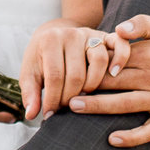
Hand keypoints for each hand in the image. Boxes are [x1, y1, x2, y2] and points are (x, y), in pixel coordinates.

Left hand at [18, 20, 132, 121]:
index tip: (50, 115)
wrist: (53, 36)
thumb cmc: (41, 59)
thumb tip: (31, 114)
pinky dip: (120, 58)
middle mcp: (71, 34)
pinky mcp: (106, 36)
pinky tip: (115, 75)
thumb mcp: (30, 74)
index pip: (55, 76)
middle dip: (71, 98)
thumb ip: (29, 94)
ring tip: (84, 97)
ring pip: (99, 62)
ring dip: (93, 86)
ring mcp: (91, 34)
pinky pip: (119, 45)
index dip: (53, 100)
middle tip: (67, 108)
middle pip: (77, 74)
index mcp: (50, 40)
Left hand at [66, 15, 149, 146]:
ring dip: (99, 106)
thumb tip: (118, 30)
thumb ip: (141, 23)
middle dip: (85, 86)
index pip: (113, 59)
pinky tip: (113, 140)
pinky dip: (132, 137)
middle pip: (113, 82)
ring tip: (74, 107)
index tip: (67, 66)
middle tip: (58, 90)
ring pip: (126, 104)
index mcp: (149, 55)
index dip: (89, 63)